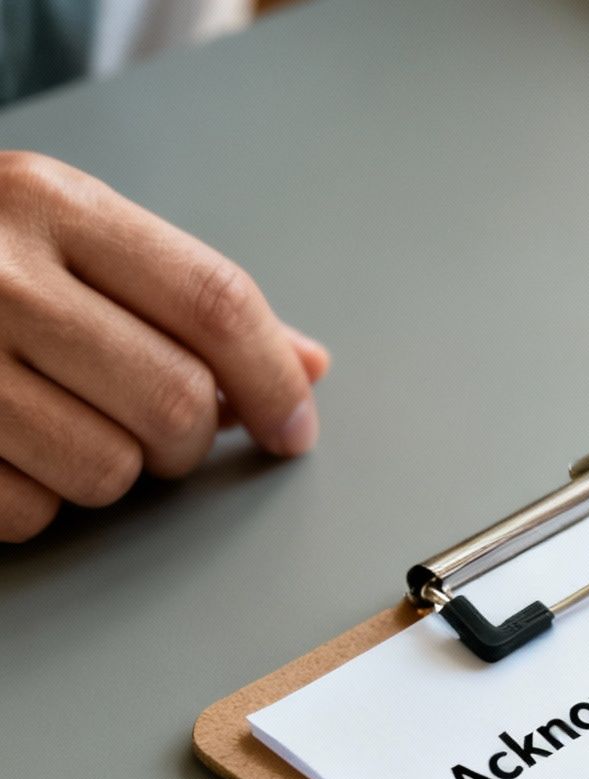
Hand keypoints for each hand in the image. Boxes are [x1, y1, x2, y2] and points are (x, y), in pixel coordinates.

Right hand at [0, 152, 328, 542]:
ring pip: (107, 471)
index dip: (275, 380)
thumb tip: (307, 367)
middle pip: (174, 402)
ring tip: (68, 426)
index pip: (216, 303)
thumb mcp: (68, 233)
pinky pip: (26, 512)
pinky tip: (8, 451)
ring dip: (112, 473)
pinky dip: (35, 501)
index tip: (294, 428)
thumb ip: (185, 299)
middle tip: (164, 432)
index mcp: (50, 204)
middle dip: (190, 440)